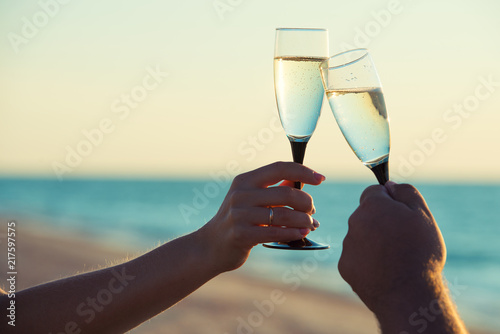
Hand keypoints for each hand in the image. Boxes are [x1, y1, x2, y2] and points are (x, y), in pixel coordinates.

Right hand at [198, 161, 324, 272]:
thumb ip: (274, 189)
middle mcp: (241, 194)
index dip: (303, 171)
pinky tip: (301, 234)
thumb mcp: (251, 199)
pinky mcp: (241, 234)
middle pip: (286, 193)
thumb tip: (300, 180)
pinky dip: (293, 233)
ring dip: (304, 220)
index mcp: (245, 181)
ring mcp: (239, 214)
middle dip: (306, 202)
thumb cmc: (238, 221)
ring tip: (310, 225)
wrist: (211, 246)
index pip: (279, 168)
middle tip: (312, 211)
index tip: (320, 178)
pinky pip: (275, 232)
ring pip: (283, 214)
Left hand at [338, 181, 445, 312]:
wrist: (409, 295)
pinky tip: (383, 271)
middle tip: (401, 240)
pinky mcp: (345, 266)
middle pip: (366, 215)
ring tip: (395, 258)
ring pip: (360, 236)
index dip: (388, 201)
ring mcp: (348, 245)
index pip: (373, 192)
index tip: (399, 214)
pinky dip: (367, 262)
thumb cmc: (420, 253)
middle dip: (380, 222)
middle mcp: (354, 222)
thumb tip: (389, 185)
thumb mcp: (423, 216)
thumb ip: (406, 193)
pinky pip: (356, 257)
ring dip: (373, 242)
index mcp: (372, 206)